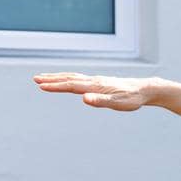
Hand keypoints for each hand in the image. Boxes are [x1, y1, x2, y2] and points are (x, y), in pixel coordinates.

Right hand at [32, 72, 157, 111]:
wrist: (144, 90)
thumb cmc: (132, 99)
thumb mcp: (117, 103)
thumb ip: (100, 101)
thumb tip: (84, 99)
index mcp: (95, 86)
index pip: (71, 85)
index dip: (55, 86)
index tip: (41, 86)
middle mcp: (94, 81)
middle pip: (69, 78)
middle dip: (52, 79)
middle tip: (35, 79)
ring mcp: (96, 80)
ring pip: (73, 77)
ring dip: (58, 77)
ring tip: (45, 78)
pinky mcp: (100, 82)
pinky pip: (80, 78)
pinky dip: (69, 78)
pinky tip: (67, 80)